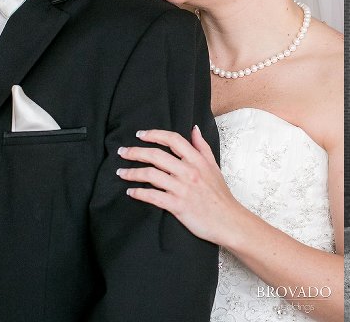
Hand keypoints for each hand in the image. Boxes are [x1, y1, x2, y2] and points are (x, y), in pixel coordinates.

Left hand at [117, 126, 242, 246]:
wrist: (228, 220)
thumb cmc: (220, 194)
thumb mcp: (214, 166)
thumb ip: (202, 147)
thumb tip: (194, 129)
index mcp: (198, 160)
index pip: (173, 140)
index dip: (154, 134)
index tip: (141, 134)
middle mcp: (189, 171)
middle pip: (156, 155)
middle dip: (135, 152)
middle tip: (122, 152)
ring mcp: (182, 188)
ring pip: (151, 175)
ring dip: (132, 173)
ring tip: (121, 173)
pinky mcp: (177, 205)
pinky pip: (152, 196)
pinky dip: (139, 193)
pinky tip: (131, 192)